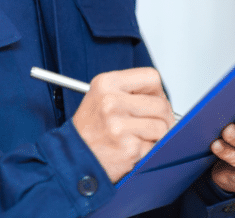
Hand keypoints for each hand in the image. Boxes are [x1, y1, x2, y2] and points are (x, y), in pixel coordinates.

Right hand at [72, 68, 176, 182]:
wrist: (72, 156)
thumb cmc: (90, 128)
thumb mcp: (101, 96)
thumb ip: (130, 91)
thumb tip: (162, 98)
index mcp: (106, 84)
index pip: (151, 77)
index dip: (157, 91)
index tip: (153, 100)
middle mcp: (111, 102)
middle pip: (161, 104)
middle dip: (162, 117)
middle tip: (152, 123)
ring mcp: (119, 126)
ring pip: (162, 126)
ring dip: (157, 135)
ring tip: (140, 137)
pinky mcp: (128, 148)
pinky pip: (155, 146)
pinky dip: (149, 150)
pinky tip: (133, 149)